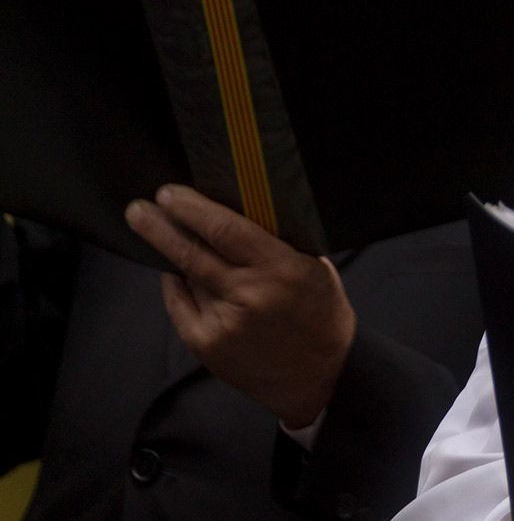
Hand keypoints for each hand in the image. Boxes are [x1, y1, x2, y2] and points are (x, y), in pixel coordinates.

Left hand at [125, 185, 356, 428]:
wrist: (321, 374)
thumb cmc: (320, 313)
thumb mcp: (312, 266)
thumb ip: (275, 243)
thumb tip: (234, 212)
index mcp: (281, 268)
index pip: (226, 229)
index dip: (193, 209)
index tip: (170, 193)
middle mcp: (249, 294)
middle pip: (192, 252)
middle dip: (160, 227)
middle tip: (139, 208)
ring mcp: (224, 322)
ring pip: (188, 276)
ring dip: (174, 255)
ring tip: (159, 233)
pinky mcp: (208, 344)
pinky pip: (180, 304)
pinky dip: (175, 285)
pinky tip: (175, 274)